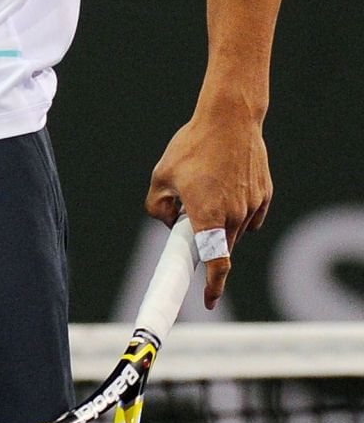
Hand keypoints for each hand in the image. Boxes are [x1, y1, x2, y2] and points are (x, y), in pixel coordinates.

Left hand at [145, 101, 271, 309]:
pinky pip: (249, 215)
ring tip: (206, 188)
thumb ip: (157, 207)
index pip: (215, 263)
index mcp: (208, 216)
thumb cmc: (191, 147)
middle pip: (221, 246)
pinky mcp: (265, 195)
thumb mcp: (161, 176)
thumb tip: (170, 223)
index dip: (213, 287)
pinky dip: (236, 210)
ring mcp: (253, 206)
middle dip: (206, 241)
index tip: (208, 303)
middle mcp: (235, 216)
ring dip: (220, 223)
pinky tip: (225, 186)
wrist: (230, 120)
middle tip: (190, 217)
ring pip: (235, 230)